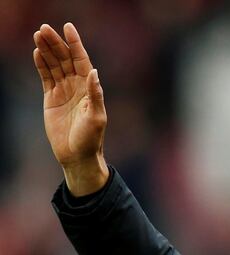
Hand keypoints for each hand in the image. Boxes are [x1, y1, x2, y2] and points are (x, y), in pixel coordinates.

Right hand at [33, 23, 107, 195]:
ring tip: (38, 35)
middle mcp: (77, 86)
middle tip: (44, 28)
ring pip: (54, 65)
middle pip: (65, 59)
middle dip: (55, 43)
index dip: (75, 43)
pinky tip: (36, 53)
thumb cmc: (91, 138)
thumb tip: (93, 72)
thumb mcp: (96, 117)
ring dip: (46, 50)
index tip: (68, 27)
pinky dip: (41, 65)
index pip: (81, 60)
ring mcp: (64, 91)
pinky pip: (45, 77)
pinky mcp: (51, 98)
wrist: (77, 155)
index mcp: (89, 88)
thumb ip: (94, 94)